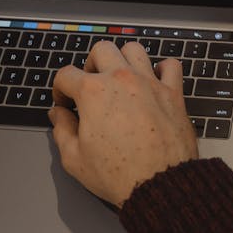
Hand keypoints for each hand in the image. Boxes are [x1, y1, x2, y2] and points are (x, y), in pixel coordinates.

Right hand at [49, 41, 198, 207]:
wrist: (158, 183)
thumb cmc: (117, 173)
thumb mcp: (74, 158)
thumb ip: (61, 129)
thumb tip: (58, 114)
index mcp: (93, 92)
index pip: (66, 74)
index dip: (60, 89)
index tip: (65, 103)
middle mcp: (122, 79)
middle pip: (101, 49)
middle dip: (90, 64)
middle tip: (90, 85)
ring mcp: (150, 82)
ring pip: (134, 49)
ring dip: (123, 59)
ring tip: (119, 78)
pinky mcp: (173, 92)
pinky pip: (171, 64)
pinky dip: (162, 68)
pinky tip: (154, 81)